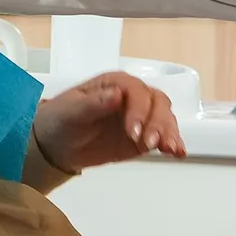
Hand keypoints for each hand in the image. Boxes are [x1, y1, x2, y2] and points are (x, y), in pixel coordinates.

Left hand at [34, 72, 186, 172]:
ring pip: (164, 118)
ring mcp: (140, 116)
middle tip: (149, 143)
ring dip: (169, 133)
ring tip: (169, 149)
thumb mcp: (71, 111)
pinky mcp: (144, 136)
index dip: (138, 110)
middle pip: (156, 103)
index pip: (136, 91)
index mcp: (114, 84)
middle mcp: (132, 97)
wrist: (57, 144)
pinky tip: (178, 152)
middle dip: (157, 123)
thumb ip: (93, 104)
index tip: (132, 131)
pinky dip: (173, 143)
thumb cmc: (61, 120)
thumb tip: (116, 94)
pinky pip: (163, 136)